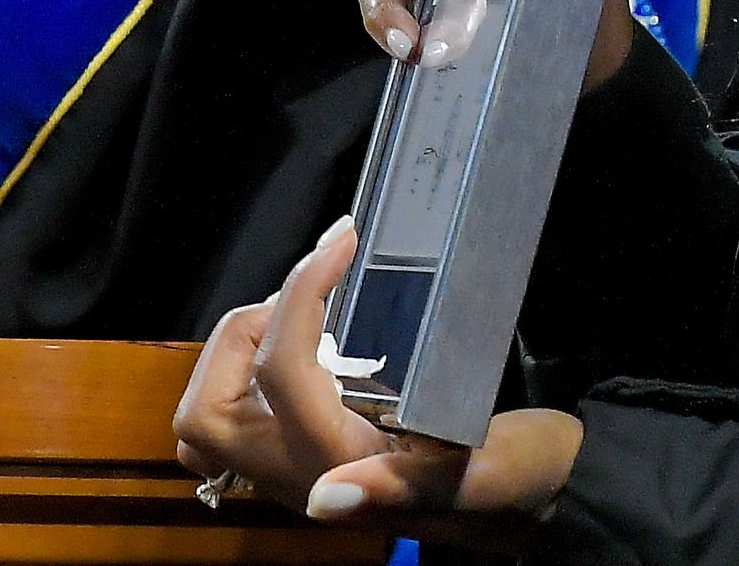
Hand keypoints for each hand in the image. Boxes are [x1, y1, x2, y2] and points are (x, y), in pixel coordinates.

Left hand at [175, 217, 582, 543]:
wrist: (532, 501)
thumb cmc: (520, 479)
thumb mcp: (494, 475)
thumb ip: (414, 488)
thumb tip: (324, 500)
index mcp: (342, 469)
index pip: (283, 370)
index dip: (303, 291)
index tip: (345, 238)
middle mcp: (301, 477)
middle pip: (207, 411)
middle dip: (242, 333)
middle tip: (308, 293)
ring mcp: (294, 473)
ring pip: (209, 420)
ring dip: (237, 354)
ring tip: (305, 311)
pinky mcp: (301, 461)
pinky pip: (236, 423)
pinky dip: (247, 376)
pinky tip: (305, 346)